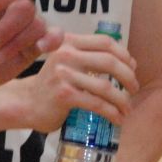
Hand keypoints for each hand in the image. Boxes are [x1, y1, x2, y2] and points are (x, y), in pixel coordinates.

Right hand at [13, 31, 137, 133]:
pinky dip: (112, 113)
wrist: (27, 102)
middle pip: (109, 62)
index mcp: (69, 42)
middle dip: (128, 77)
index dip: (124, 54)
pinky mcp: (64, 95)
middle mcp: (66, 55)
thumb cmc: (54, 83)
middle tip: (134, 89)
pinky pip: (97, 104)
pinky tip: (117, 119)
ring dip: (123, 100)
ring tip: (128, 109)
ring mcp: (64, 75)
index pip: (105, 42)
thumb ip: (93, 57)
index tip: (133, 68)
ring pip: (105, 86)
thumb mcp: (69, 62)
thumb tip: (131, 62)